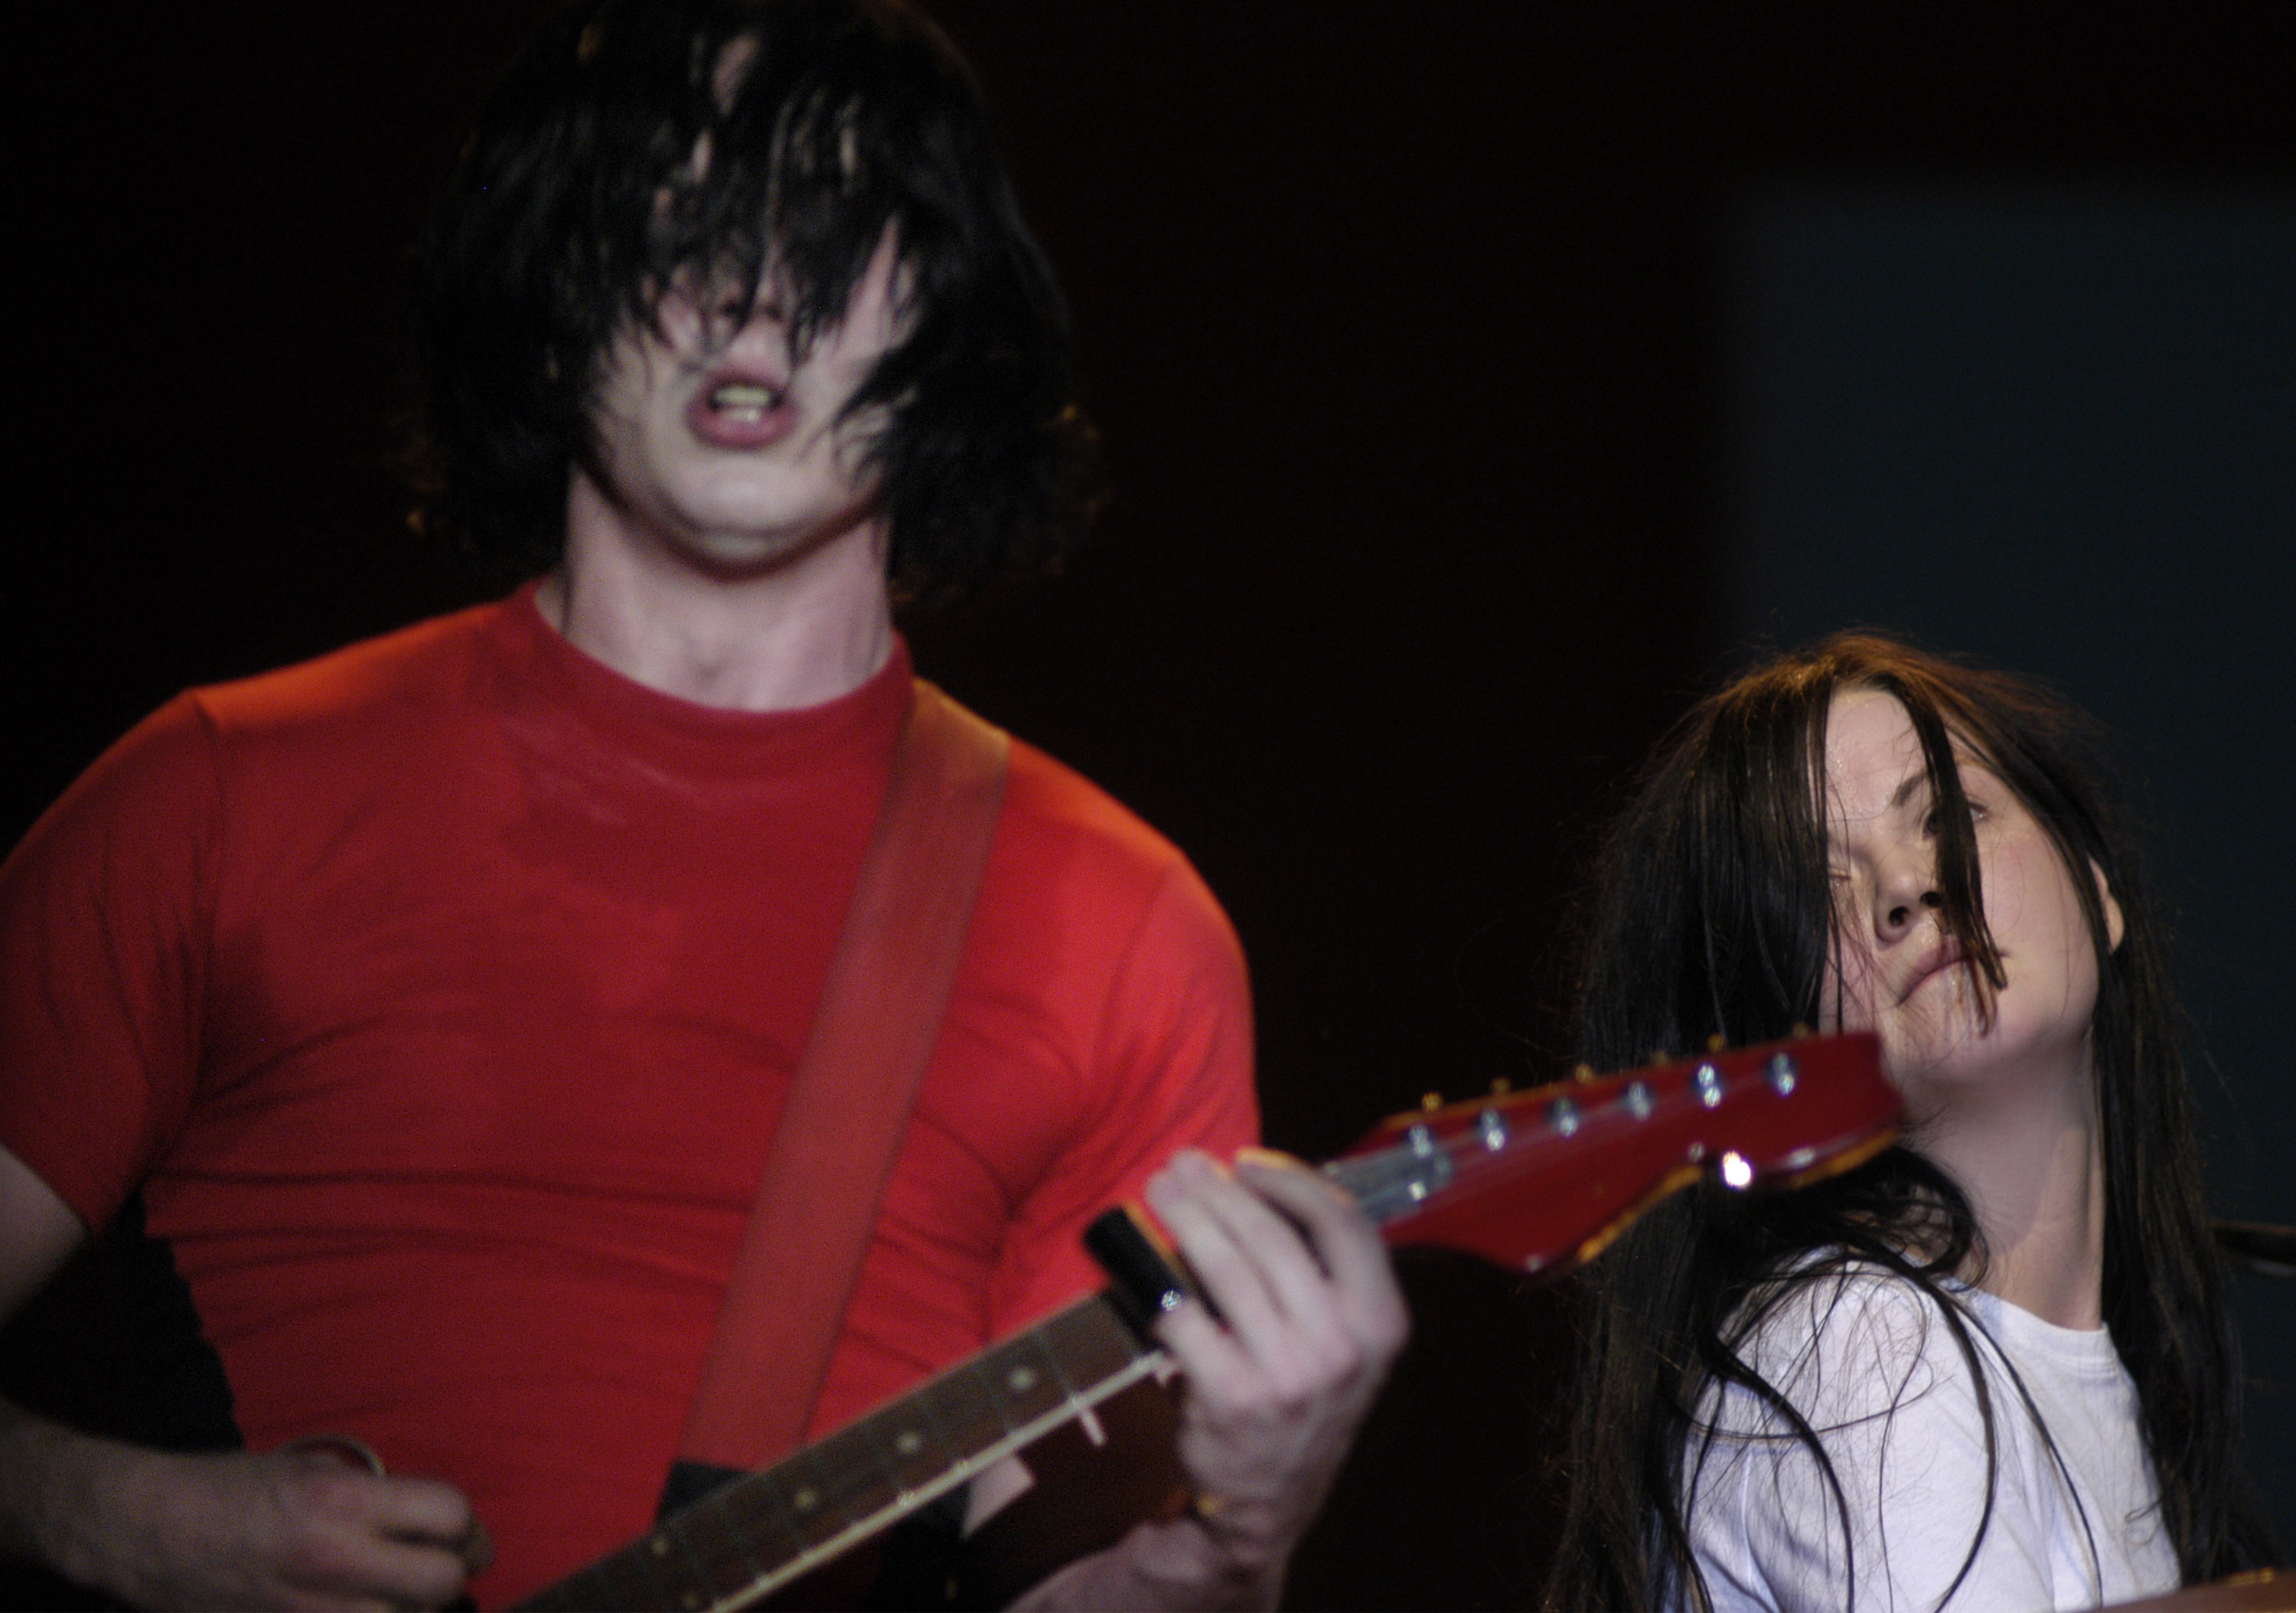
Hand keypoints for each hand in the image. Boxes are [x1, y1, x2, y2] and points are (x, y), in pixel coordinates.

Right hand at [40, 1434, 486, 1612]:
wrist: (145, 1531)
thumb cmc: (226, 1488)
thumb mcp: (308, 1469)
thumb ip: (372, 1497)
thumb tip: (430, 1522)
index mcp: (340, 1499)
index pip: (450, 1514)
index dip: (465, 1525)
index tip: (462, 1532)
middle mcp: (332, 1557)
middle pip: (443, 1581)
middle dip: (454, 1572)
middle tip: (446, 1566)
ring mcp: (308, 1610)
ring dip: (412, 1610)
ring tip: (400, 1594)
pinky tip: (365, 1609)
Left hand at [1142, 1148, 1407, 1580]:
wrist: (1270, 1499)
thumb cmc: (1302, 1393)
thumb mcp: (1342, 1340)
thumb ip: (1317, 1270)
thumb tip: (1251, 1180)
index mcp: (1380, 1322)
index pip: (1344, 1223)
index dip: (1292, 1180)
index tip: (1246, 1163)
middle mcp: (1343, 1348)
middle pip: (1273, 1239)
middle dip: (1220, 1192)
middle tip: (1182, 1165)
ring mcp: (1290, 1376)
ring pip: (1226, 1270)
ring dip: (1186, 1218)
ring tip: (1158, 1190)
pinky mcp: (1233, 1399)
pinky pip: (1186, 1320)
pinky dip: (1158, 1282)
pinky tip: (1140, 1258)